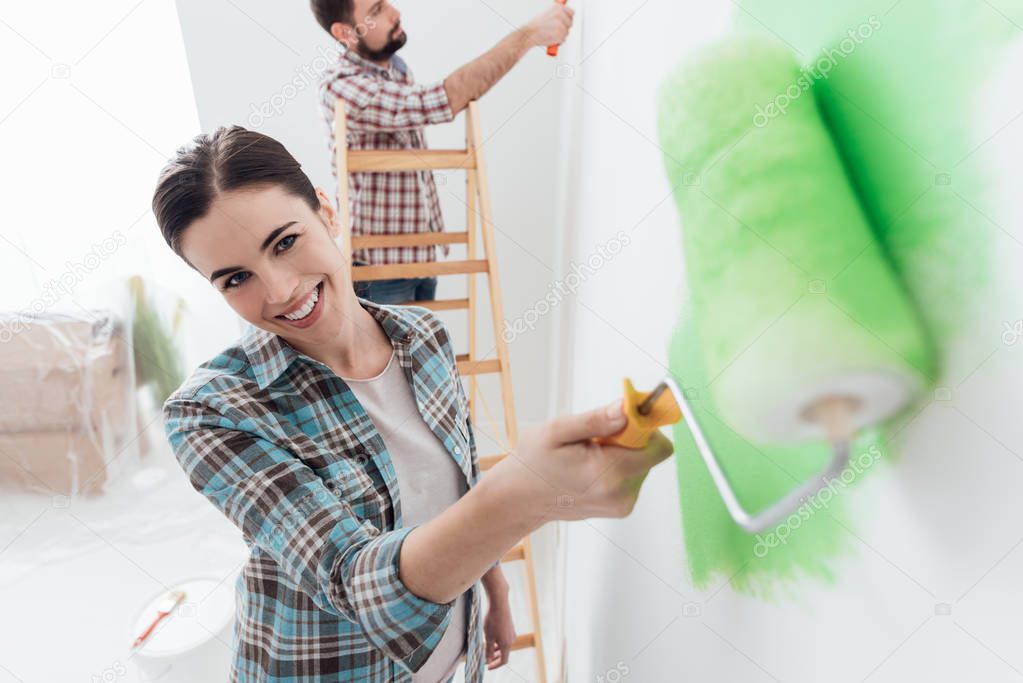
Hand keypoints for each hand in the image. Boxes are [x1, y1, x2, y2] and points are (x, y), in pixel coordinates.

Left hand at [483, 589, 515, 669]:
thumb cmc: (493, 620)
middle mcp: (512, 640)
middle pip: (504, 653)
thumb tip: (488, 659)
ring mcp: (512, 633)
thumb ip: (488, 650)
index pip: (503, 660)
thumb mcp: (488, 637)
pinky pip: (505, 639)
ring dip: (496, 650)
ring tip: (486, 648)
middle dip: (494, 658)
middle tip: (485, 659)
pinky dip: (498, 642)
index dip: (495, 665)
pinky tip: (491, 638)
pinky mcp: (510, 627)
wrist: (499, 604)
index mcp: (507, 644)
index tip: (487, 666)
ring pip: (504, 646)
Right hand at [491, 401, 674, 525]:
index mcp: (608, 473)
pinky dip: (617, 465)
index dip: (644, 426)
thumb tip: (626, 409)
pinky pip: (633, 474)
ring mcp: (622, 504)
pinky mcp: (621, 507)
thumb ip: (596, 420)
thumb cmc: (533, 463)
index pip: (658, 447)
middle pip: (650, 452)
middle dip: (628, 438)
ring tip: (588, 455)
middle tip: (595, 439)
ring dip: (621, 452)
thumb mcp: (556, 431)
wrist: (520, 499)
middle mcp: (621, 494)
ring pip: (642, 462)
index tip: (621, 418)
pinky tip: (590, 467)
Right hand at [525, 3, 574, 47]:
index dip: (568, 18)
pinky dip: (558, 41)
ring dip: (560, 35)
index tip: (565, 22)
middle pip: (570, 23)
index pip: (571, 12)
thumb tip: (565, 15)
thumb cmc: (536, 25)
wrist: (530, 33)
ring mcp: (561, 25)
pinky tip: (550, 38)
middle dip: (565, 27)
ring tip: (550, 34)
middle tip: (556, 29)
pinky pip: (563, 39)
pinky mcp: (561, 35)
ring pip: (566, 32)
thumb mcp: (547, 13)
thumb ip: (557, 13)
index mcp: (558, 8)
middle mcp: (561, 15)